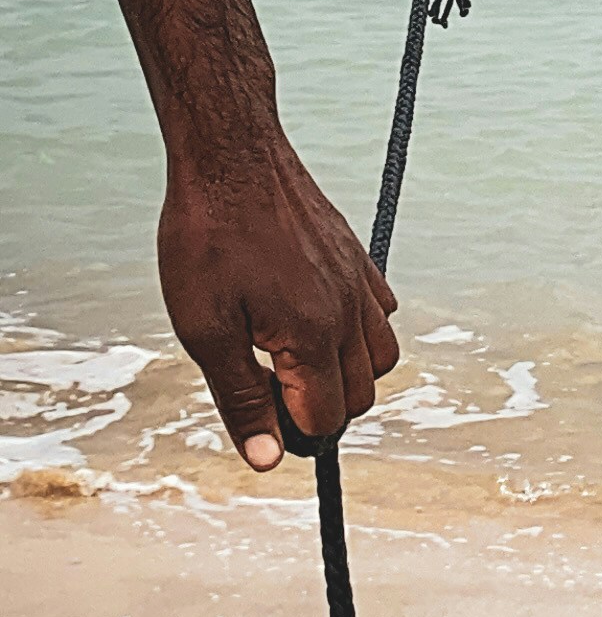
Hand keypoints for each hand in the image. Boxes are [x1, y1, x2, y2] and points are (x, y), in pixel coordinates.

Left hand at [157, 136, 398, 466]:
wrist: (229, 157)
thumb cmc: (207, 239)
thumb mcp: (204, 329)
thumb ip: (240, 398)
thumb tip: (268, 459)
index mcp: (311, 336)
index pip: (327, 419)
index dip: (292, 432)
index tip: (258, 416)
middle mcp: (348, 312)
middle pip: (363, 395)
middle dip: (321, 407)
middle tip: (266, 386)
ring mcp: (359, 283)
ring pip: (382, 356)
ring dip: (346, 372)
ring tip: (292, 358)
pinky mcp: (358, 257)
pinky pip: (382, 312)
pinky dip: (359, 331)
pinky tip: (314, 318)